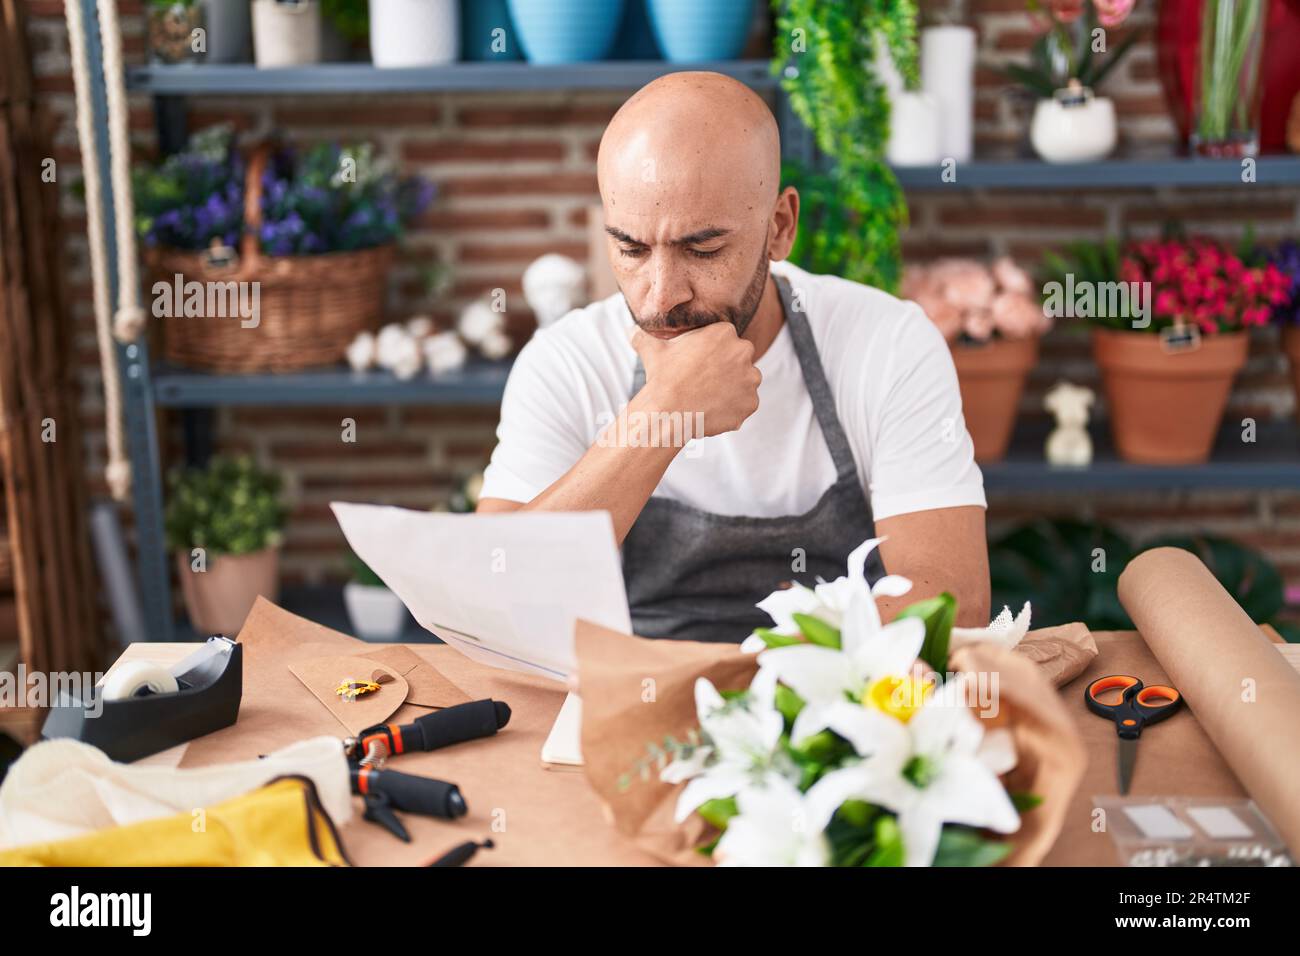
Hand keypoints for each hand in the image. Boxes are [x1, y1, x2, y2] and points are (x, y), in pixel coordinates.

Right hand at [630, 323, 760, 437]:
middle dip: (727, 370)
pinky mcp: (751, 403)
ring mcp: (750, 379)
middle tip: (704, 383)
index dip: (712, 355)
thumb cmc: (662, 378)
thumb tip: (631, 330)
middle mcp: (743, 352)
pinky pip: (745, 405)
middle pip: (739, 360)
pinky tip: (713, 411)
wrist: (669, 412)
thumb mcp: (652, 350)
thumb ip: (645, 337)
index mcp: (724, 332)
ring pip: (745, 383)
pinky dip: (734, 409)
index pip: (726, 341)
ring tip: (708, 398)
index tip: (699, 366)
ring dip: (732, 390)